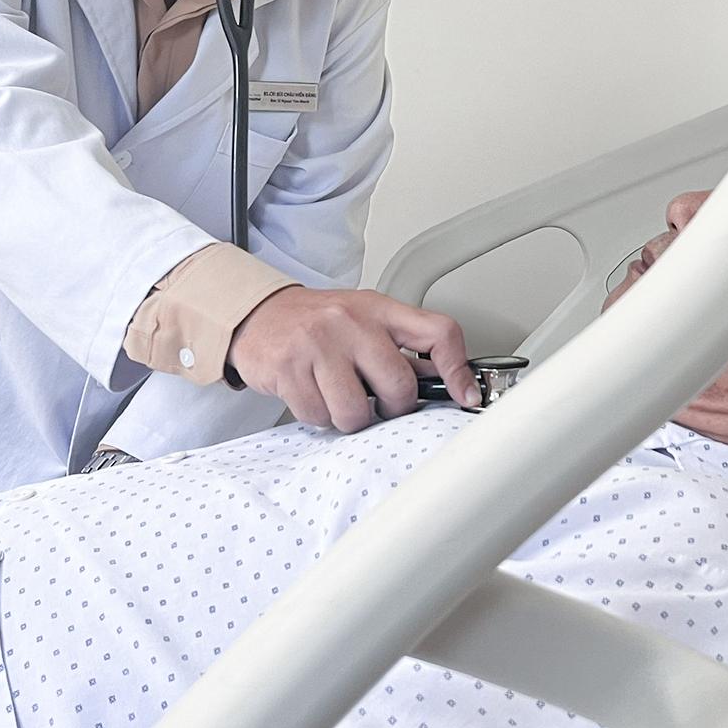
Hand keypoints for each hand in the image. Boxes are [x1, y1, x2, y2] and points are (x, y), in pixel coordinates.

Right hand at [227, 287, 478, 431]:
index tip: (467, 395)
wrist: (259, 316)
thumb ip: (401, 348)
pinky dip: (319, 417)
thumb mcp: (365, 321)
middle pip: (399, 387)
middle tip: (376, 399)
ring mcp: (318, 344)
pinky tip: (313, 395)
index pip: (438, 333)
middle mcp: (351, 322)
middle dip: (392, 407)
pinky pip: (319, 418)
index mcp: (380, 309)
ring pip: (357, 412)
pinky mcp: (288, 369)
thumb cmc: (319, 323)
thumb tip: (447, 384)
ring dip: (351, 418)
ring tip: (340, 397)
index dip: (459, 369)